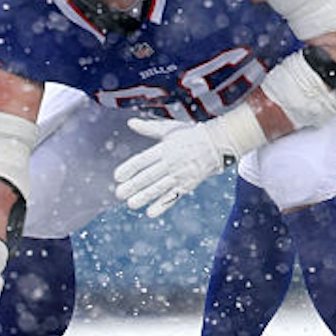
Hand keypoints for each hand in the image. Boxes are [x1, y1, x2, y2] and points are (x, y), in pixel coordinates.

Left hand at [113, 117, 233, 218]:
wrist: (218, 143)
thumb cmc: (191, 134)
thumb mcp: (170, 128)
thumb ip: (149, 128)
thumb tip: (130, 122)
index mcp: (165, 148)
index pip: (143, 159)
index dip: (129, 168)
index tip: (118, 176)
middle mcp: (171, 162)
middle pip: (149, 176)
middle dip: (133, 186)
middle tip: (119, 193)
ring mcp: (180, 175)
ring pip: (159, 188)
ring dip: (144, 197)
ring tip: (131, 204)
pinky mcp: (188, 185)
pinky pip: (173, 196)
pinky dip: (162, 205)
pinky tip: (151, 213)